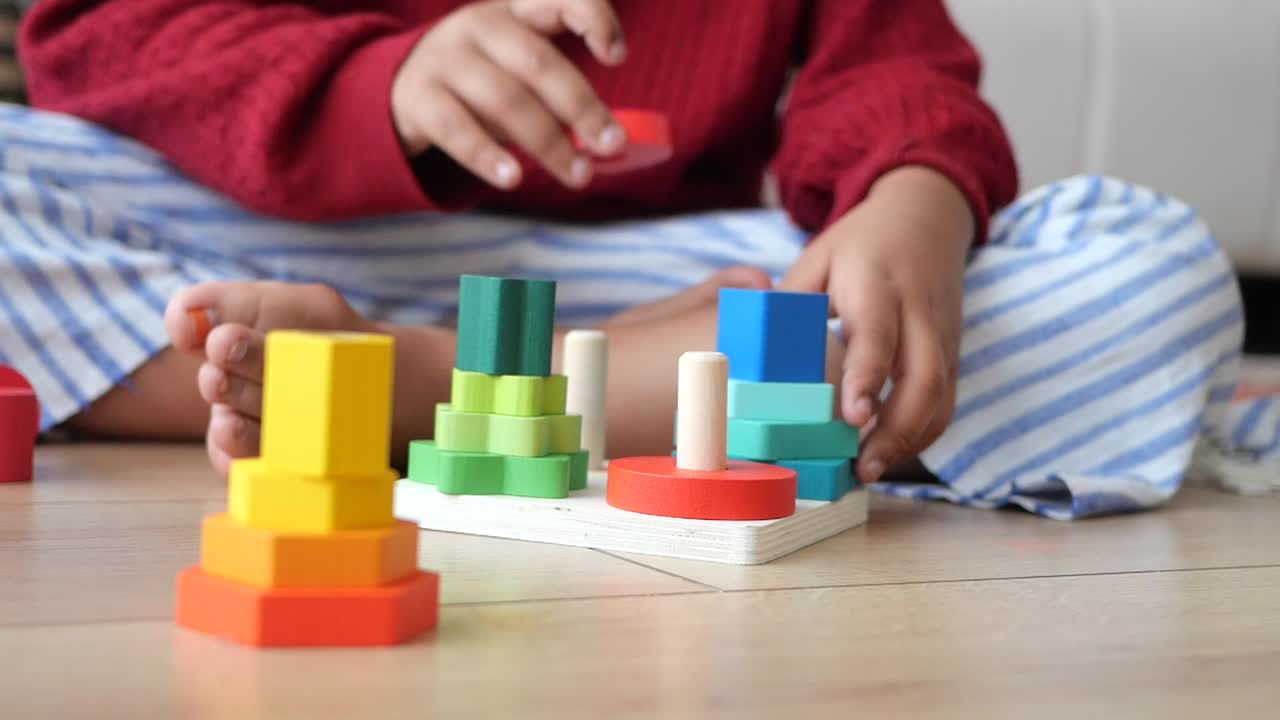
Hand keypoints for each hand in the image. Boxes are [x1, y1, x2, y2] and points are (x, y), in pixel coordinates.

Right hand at [391, 0, 626, 189]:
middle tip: (611, 144)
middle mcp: (479, 25)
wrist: (398, 86)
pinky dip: (488, 156)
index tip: (617, 56)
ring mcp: (445, 59)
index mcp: (515, 11)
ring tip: (578, 175)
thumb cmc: (480, 80)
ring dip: (547, 142)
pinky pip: (457, 129)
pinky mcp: (419, 98)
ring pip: (505, 100)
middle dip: (581, 107)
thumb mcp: (517, 68)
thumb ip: (559, 95)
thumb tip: (607, 140)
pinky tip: (513, 178)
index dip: (592, 19)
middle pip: (537, 63)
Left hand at [781, 166, 974, 483]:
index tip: (853, 417)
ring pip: (941, 396)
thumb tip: (755, 355)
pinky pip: (946, 399)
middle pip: (923, 378)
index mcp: (878, 282)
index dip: (867, 378)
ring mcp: (943, 333)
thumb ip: (792, 303)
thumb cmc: (862, 241)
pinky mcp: (953, 351)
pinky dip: (922, 432)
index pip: (878, 336)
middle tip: (862, 469)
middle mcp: (918, 311)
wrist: (927, 215)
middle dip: (896, 430)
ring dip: (910, 440)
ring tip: (870, 471)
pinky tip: (889, 452)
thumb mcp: (819, 257)